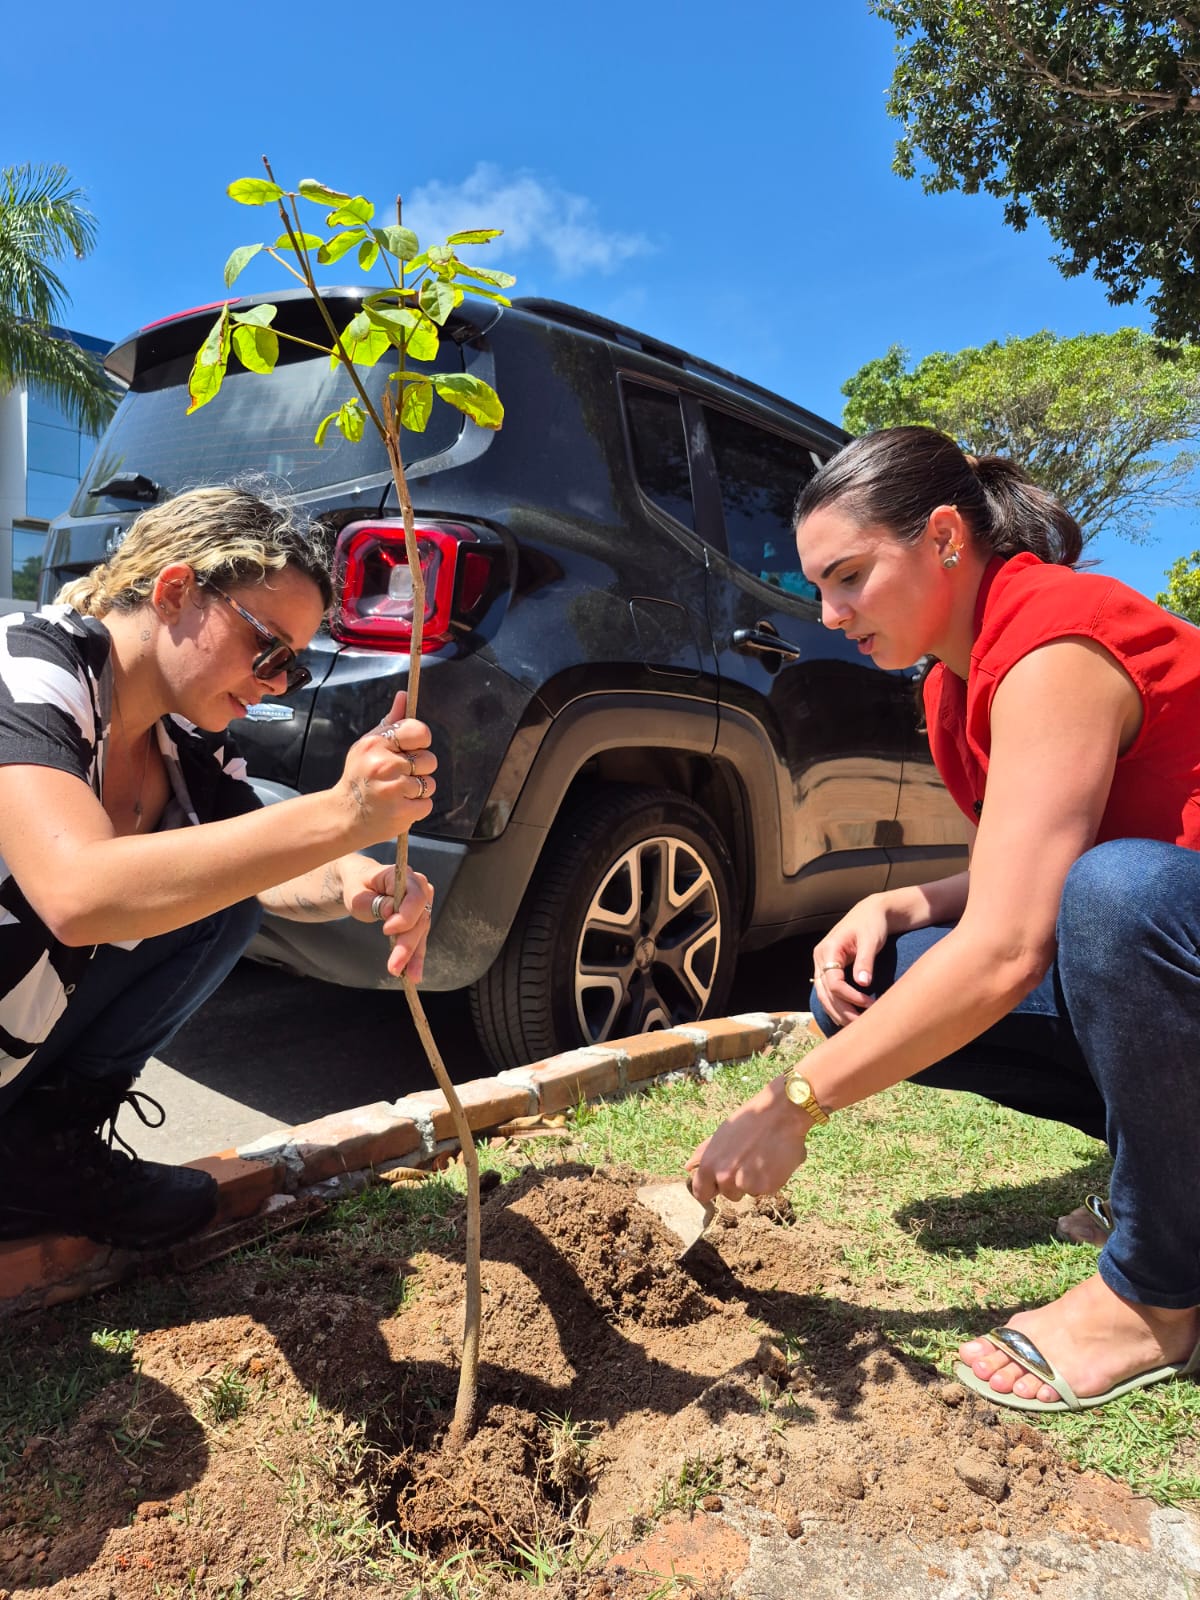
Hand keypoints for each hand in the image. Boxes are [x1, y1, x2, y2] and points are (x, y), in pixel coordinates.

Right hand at [334, 691, 436, 847]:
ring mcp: (393, 789)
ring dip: (417, 790)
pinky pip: (426, 804)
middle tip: (397, 776)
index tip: (409, 750)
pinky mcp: (401, 811)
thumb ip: (391, 722)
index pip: (420, 732)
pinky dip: (416, 808)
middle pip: (429, 760)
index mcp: (376, 744)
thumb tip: (405, 696)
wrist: (344, 816)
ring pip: (429, 783)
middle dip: (419, 769)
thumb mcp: (368, 745)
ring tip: (396, 792)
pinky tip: (398, 806)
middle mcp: (384, 765)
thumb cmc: (359, 777)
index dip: (420, 742)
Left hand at [348, 861, 434, 980]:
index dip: (405, 916)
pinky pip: (419, 938)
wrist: (360, 884)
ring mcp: (422, 904)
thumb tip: (390, 912)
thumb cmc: (357, 887)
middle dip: (408, 944)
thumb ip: (373, 903)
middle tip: (394, 966)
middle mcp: (419, 888)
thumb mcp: (357, 895)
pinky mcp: (419, 919)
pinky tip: (413, 973)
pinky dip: (415, 956)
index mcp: (404, 876)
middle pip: (420, 918)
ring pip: (421, 932)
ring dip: (415, 955)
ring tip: (410, 977)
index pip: (415, 897)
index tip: (386, 930)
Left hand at [685, 1074, 808, 1204]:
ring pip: (749, 1192)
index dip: (711, 1189)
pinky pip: (766, 1190)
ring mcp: (746, 1184)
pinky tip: (773, 1161)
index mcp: (710, 1165)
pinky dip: (771, 1180)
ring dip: (754, 1182)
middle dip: (737, 1183)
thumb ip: (704, 1153)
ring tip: (761, 1159)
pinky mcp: (767, 1187)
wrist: (779, 1114)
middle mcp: (725, 1177)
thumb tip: (688, 1167)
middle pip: (728, 1195)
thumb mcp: (721, 1135)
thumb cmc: (749, 1121)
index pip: (701, 1193)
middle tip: (747, 1161)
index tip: (719, 1184)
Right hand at [811, 894, 890, 1026]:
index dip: (849, 996)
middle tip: (862, 1024)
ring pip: (823, 996)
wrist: (870, 913)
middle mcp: (819, 959)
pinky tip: (847, 1018)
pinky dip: (835, 1007)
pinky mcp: (828, 970)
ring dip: (838, 1012)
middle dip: (842, 1010)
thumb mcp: (871, 940)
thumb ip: (865, 961)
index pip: (832, 981)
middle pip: (824, 992)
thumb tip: (862, 983)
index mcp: (828, 950)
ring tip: (856, 1025)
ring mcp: (821, 965)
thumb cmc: (872, 924)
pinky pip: (827, 993)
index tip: (870, 1003)